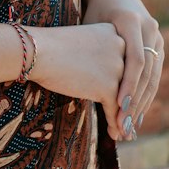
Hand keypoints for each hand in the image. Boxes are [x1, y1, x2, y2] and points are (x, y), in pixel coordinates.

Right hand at [32, 22, 128, 139]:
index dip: (129, 84)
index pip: (128, 62)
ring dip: (126, 118)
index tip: (128, 99)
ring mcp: (117, 68)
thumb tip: (105, 79)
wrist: (37, 51)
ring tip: (125, 131)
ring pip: (126, 98)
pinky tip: (114, 134)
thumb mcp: (83, 44)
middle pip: (130, 81)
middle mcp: (122, 48)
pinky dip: (116, 124)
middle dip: (130, 103)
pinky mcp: (108, 87)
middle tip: (131, 120)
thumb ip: (99, 56)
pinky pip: (116, 110)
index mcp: (116, 34)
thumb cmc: (50, 48)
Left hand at [81, 0, 163, 138]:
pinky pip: (154, 74)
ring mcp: (157, 36)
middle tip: (126, 127)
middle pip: (147, 73)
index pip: (135, 61)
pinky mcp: (159, 44)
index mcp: (130, 20)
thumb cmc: (89, 11)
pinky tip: (137, 113)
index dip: (128, 86)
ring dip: (142, 104)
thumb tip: (52, 64)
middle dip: (136, 102)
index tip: (119, 108)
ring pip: (153, 77)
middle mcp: (148, 27)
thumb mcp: (87, 25)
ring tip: (130, 127)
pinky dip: (145, 94)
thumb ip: (84, 45)